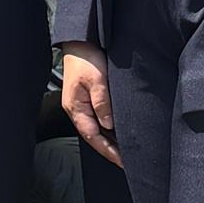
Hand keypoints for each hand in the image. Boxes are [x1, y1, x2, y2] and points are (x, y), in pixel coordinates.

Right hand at [59, 45, 119, 167]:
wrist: (80, 41)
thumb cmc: (86, 58)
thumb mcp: (96, 79)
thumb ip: (102, 102)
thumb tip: (109, 124)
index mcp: (76, 108)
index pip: (93, 136)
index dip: (108, 151)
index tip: (123, 161)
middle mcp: (78, 109)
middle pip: (94, 136)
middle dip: (110, 150)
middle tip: (127, 161)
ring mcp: (82, 104)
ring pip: (96, 129)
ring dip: (110, 140)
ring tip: (125, 151)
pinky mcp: (88, 98)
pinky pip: (98, 119)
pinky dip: (108, 129)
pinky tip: (118, 131)